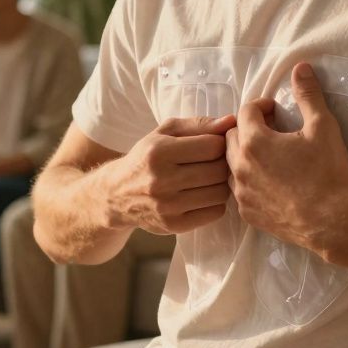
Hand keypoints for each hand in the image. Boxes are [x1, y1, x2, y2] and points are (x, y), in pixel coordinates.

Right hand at [102, 115, 235, 234]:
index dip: (220, 143)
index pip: (213, 146)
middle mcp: (161, 180)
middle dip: (222, 164)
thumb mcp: (165, 133)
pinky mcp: (173, 225)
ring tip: (208, 179)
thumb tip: (231, 122)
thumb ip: (199, 125)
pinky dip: (215, 203)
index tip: (214, 146)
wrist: (115, 195)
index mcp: (158, 151)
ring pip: (220, 192)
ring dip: (220, 184)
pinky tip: (202, 196)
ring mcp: (167, 206)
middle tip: (214, 163)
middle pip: (218, 170)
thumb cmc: (146, 157)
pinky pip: (215, 212)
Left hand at [226, 62, 347, 252]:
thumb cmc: (327, 172)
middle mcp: (240, 166)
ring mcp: (241, 192)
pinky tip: (270, 182)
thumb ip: (308, 95)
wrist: (332, 221)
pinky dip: (249, 181)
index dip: (262, 106)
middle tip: (272, 131)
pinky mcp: (247, 212)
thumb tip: (301, 68)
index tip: (277, 111)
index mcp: (254, 141)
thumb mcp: (322, 127)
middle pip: (231, 137)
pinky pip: (239, 190)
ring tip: (270, 157)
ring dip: (245, 156)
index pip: (245, 111)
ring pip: (231, 165)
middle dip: (248, 128)